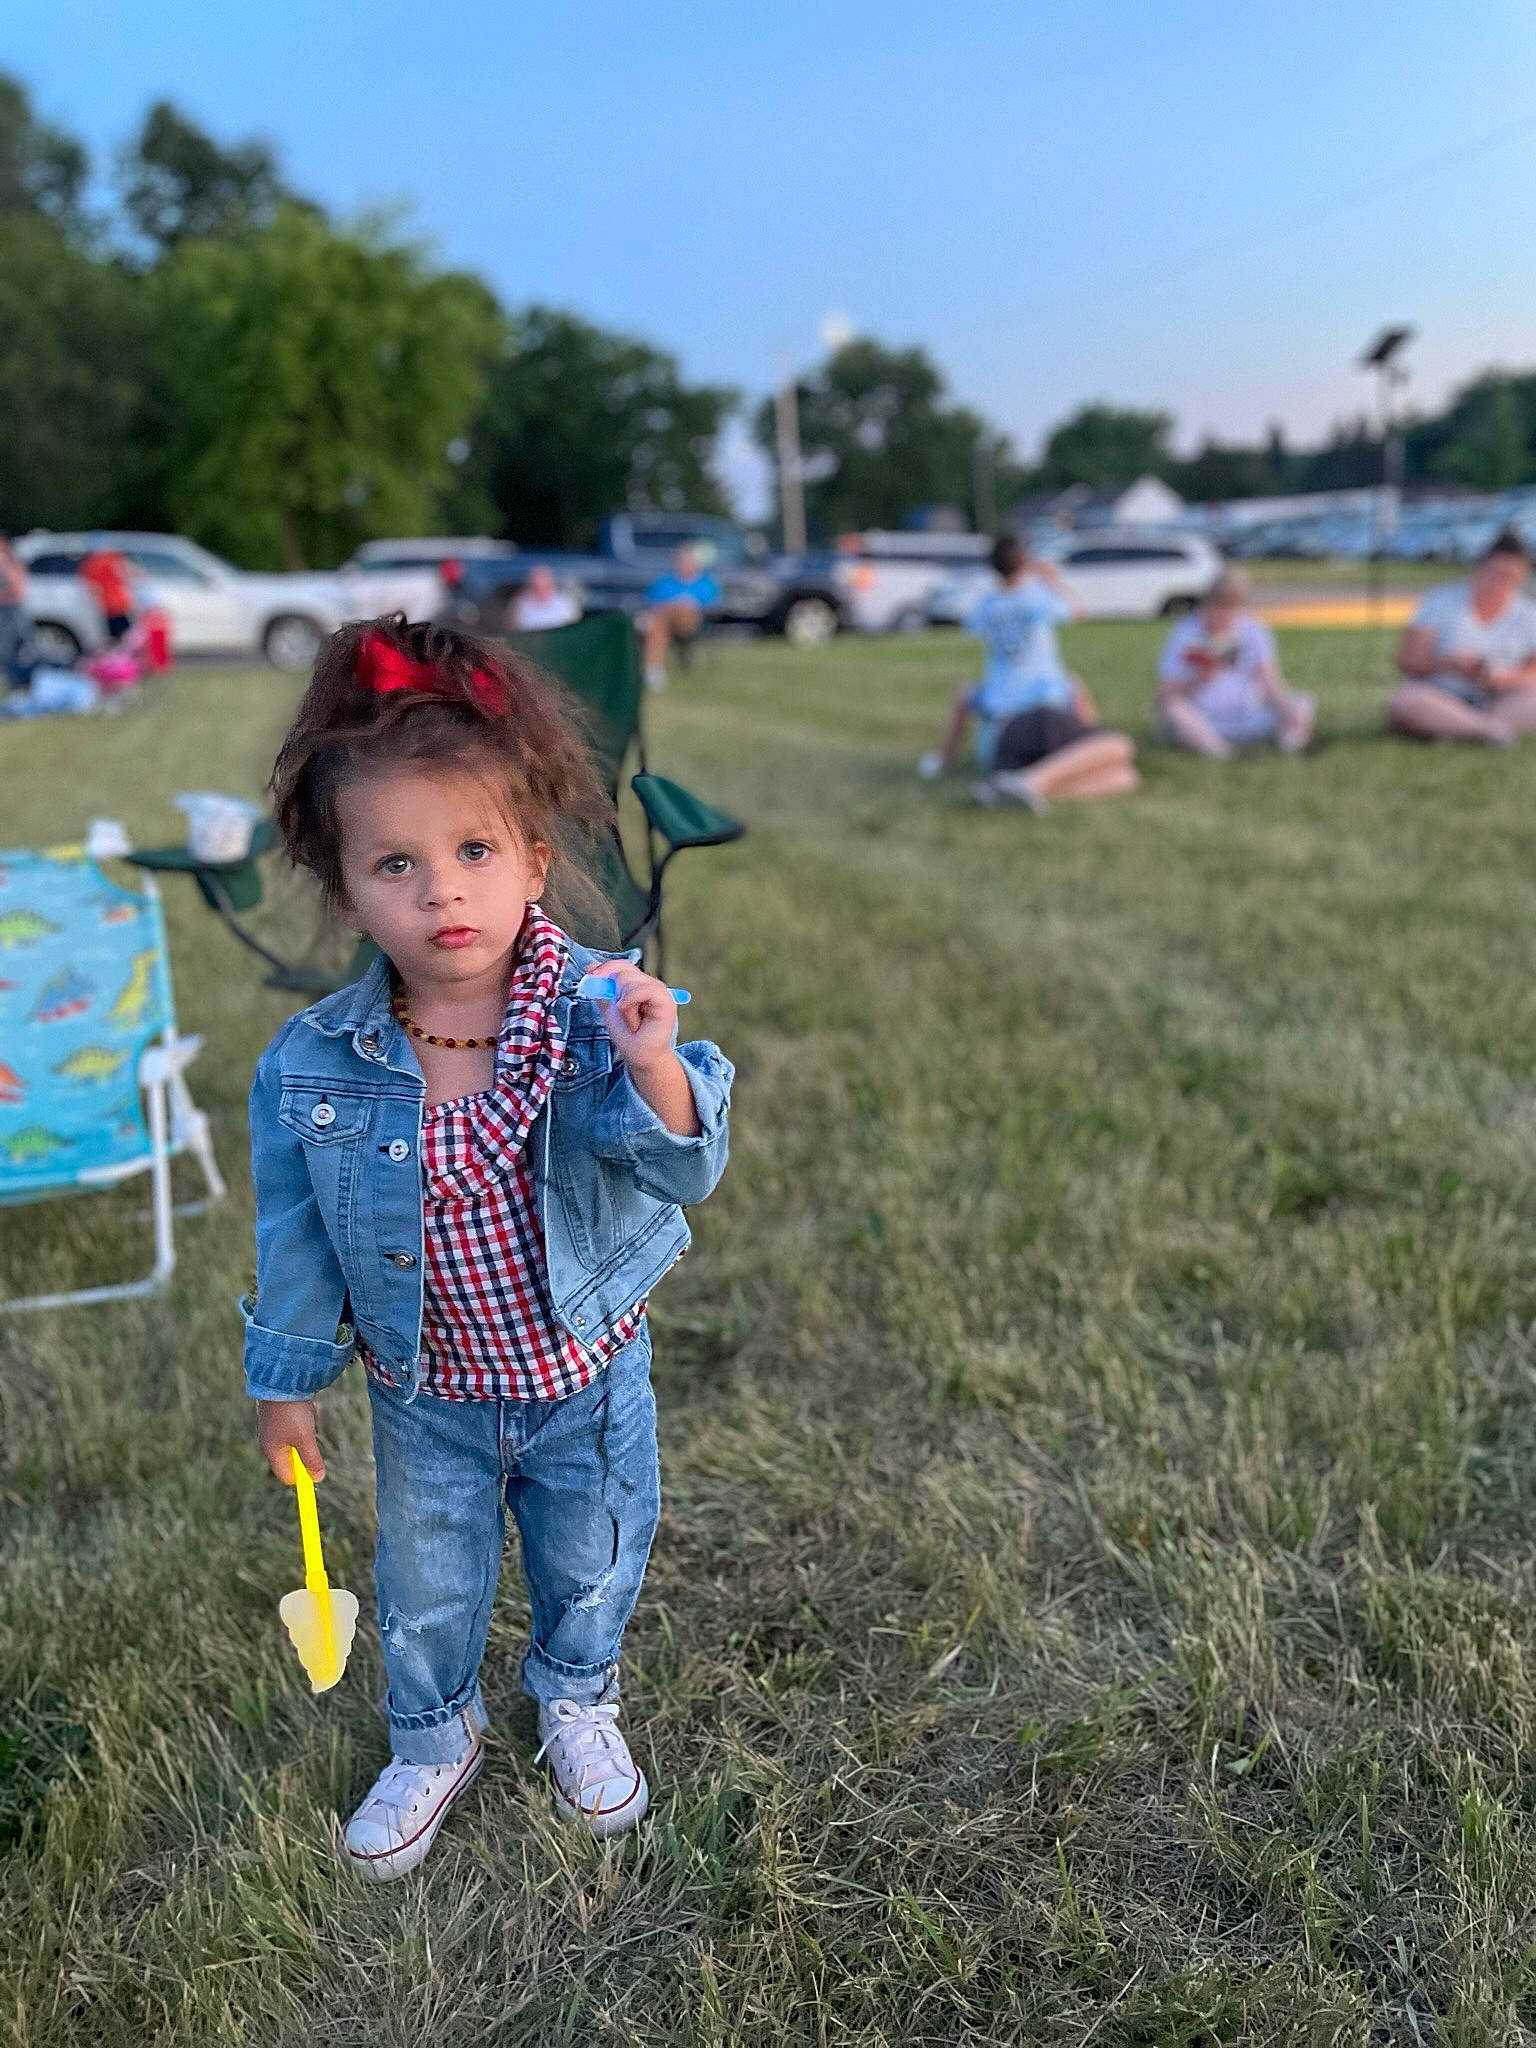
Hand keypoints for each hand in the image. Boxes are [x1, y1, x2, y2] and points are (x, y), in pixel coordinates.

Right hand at [259, 1399, 323, 1483]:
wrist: (281, 1378)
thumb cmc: (292, 1411)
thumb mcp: (305, 1438)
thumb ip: (311, 1460)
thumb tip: (318, 1479)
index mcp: (271, 1450)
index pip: (286, 1476)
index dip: (303, 1476)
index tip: (317, 1467)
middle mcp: (269, 1440)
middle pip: (293, 1457)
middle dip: (307, 1448)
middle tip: (309, 1432)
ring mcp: (274, 1426)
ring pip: (298, 1438)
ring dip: (307, 1430)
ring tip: (306, 1414)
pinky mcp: (280, 1413)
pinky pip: (298, 1423)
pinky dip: (306, 1417)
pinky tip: (305, 1406)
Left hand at [590, 960, 678, 1075]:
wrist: (639, 1056)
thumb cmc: (628, 1035)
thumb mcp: (609, 1007)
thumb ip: (602, 988)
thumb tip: (591, 967)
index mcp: (638, 984)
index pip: (621, 965)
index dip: (606, 967)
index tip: (591, 974)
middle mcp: (650, 984)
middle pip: (623, 971)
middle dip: (614, 993)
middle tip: (621, 1012)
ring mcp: (659, 991)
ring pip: (629, 980)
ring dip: (623, 1004)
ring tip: (631, 1019)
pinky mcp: (666, 1000)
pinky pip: (642, 990)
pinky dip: (631, 1003)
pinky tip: (634, 1018)